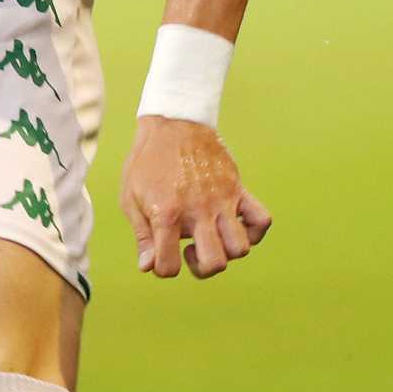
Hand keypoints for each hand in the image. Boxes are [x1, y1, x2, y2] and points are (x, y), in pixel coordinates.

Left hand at [120, 117, 271, 279]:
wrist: (173, 122)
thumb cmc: (146, 161)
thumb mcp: (130, 197)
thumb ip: (142, 235)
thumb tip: (148, 267)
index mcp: (167, 213)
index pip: (169, 266)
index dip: (164, 269)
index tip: (163, 256)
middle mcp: (198, 210)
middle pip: (215, 263)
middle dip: (201, 268)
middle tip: (190, 250)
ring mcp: (222, 200)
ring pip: (241, 248)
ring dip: (227, 252)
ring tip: (211, 237)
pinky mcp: (238, 189)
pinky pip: (262, 219)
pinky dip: (254, 231)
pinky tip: (235, 226)